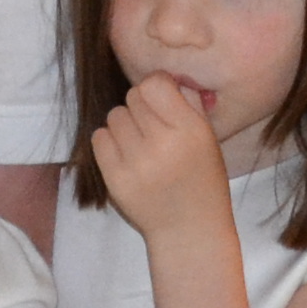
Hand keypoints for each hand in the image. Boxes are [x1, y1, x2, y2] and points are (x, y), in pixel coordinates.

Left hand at [86, 74, 236, 250]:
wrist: (189, 230)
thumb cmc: (202, 181)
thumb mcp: (208, 139)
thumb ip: (189, 104)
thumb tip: (167, 77)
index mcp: (189, 130)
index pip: (155, 84)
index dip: (156, 87)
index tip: (161, 100)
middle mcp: (161, 144)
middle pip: (132, 97)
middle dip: (141, 107)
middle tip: (152, 127)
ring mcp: (135, 162)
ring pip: (114, 116)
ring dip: (125, 125)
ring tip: (140, 144)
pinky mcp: (114, 178)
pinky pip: (98, 138)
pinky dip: (109, 142)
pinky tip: (126, 154)